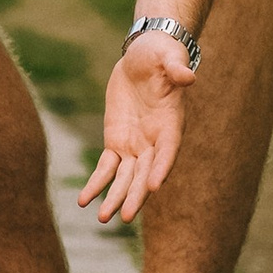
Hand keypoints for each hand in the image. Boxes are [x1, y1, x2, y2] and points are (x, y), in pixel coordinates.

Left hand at [77, 31, 193, 225]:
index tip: (154, 187)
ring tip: (102, 218)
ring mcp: (135, 145)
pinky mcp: (117, 142)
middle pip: (145, 173)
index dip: (161, 168)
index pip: (167, 150)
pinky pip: (106, 168)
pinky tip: (84, 201)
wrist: (143, 55)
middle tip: (124, 216)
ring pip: (125, 177)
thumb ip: (177, 68)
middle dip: (135, 194)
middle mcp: (155, 141)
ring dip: (115, 197)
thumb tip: (189, 76)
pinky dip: (97, 183)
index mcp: (171, 124)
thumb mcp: (169, 57)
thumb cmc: (161, 55)